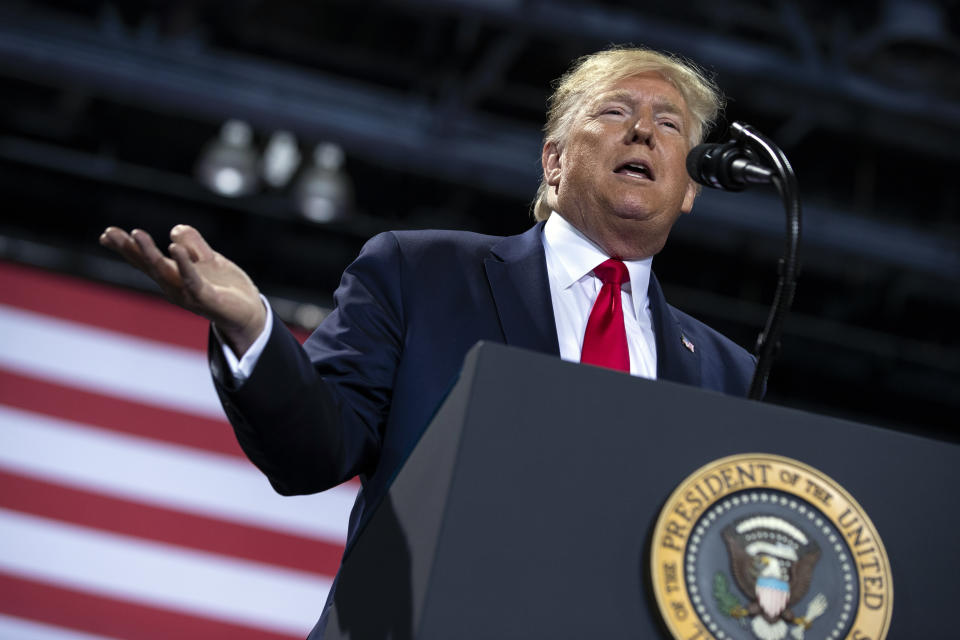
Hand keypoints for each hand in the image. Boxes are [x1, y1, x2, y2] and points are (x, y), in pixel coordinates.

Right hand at [99, 224, 266, 354]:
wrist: (249, 312)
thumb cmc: (225, 286)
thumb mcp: (208, 258)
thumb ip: (193, 243)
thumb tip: (174, 230)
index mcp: (173, 275)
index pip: (146, 260)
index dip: (127, 248)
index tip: (106, 234)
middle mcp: (175, 285)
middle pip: (148, 265)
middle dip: (129, 249)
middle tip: (110, 234)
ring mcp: (188, 292)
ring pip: (165, 270)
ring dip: (149, 252)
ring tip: (136, 233)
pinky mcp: (207, 297)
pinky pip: (193, 279)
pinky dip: (184, 264)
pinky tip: (174, 248)